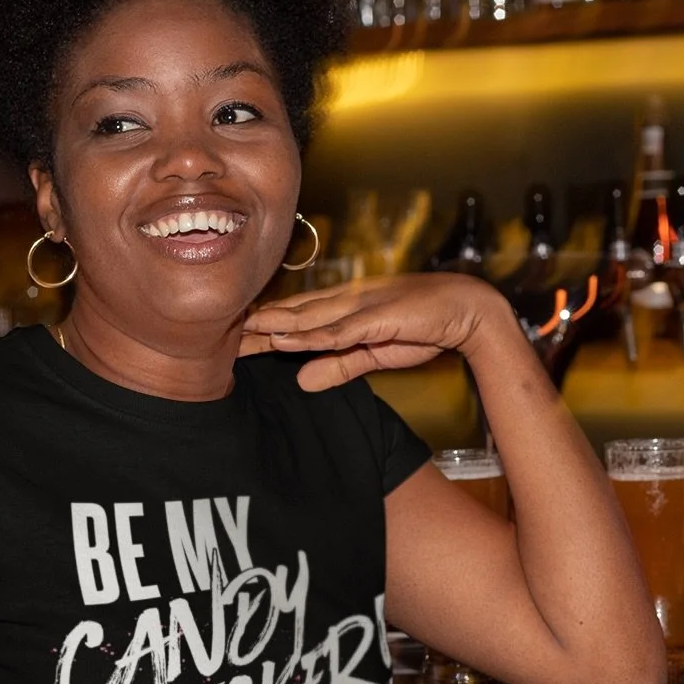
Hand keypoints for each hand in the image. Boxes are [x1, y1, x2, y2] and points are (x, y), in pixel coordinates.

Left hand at [243, 273, 515, 390]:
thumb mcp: (372, 354)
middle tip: (218, 332)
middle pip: (291, 315)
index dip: (262, 327)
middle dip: (255, 325)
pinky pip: (340, 328)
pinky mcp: (378, 316)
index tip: (229, 337)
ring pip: (308, 318)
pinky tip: (288, 337)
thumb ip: (338, 366)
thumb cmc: (422, 328)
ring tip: (241, 331)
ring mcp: (360, 306)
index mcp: (343, 308)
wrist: (465, 311)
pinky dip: (313, 333)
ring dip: (274, 324)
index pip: (294, 318)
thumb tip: (302, 381)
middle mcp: (345, 301)